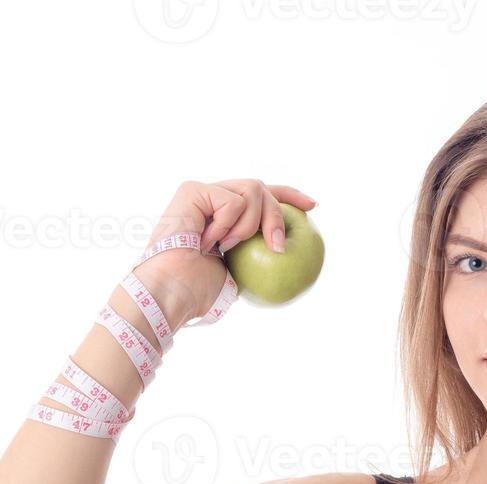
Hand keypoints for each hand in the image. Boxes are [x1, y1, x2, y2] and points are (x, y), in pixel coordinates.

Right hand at [135, 179, 317, 325]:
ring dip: (250, 225)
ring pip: (253, 189)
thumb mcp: (240, 272)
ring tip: (230, 247)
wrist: (174, 290)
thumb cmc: (200, 291)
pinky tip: (211, 242)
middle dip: (277, 216)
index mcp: (224, 216)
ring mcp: (203, 192)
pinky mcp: (194, 190)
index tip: (313, 207)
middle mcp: (213, 199)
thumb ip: (257, 254)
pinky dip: (229, 225)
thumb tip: (287, 254)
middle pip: (262, 188)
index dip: (289, 196)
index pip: (263, 196)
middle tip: (276, 247)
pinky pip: (233, 201)